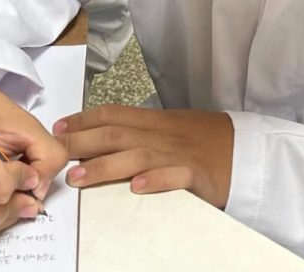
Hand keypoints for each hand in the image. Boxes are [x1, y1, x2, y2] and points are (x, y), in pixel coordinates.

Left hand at [54, 106, 233, 207]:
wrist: (250, 150)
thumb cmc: (210, 141)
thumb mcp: (174, 129)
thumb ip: (144, 132)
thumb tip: (109, 137)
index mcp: (156, 121)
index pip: (113, 114)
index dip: (83, 119)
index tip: (58, 127)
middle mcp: (163, 133)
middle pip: (116, 133)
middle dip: (81, 141)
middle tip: (53, 152)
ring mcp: (179, 153)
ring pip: (136, 155)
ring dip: (105, 165)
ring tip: (79, 177)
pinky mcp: (198, 174)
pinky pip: (174, 176)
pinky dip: (155, 180)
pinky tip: (137, 188)